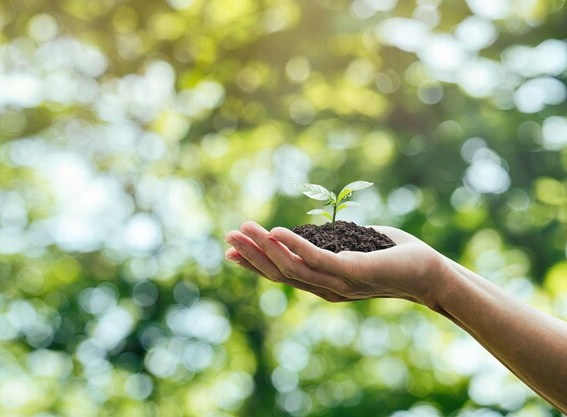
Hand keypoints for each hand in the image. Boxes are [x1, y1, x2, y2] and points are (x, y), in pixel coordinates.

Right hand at [224, 221, 448, 308]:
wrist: (431, 273)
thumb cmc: (395, 257)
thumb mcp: (353, 248)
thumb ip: (330, 244)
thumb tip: (312, 230)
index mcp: (324, 284)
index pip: (282, 275)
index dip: (255, 264)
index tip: (231, 252)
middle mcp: (326, 289)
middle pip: (280, 273)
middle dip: (251, 255)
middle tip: (228, 236)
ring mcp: (339, 284)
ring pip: (292, 268)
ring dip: (265, 248)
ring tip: (244, 229)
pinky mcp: (353, 273)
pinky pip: (316, 260)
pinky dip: (293, 245)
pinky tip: (276, 230)